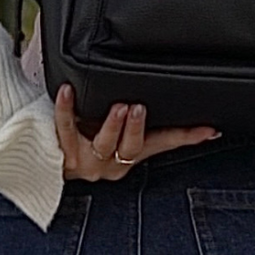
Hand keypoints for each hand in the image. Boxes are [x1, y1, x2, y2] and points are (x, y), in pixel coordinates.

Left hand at [54, 84, 219, 180]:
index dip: (187, 136)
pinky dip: (66, 109)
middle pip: (132, 147)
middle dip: (138, 127)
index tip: (208, 129)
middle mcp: (112, 162)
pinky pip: (65, 128)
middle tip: (140, 107)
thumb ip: (133, 118)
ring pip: (104, 143)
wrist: (46, 162)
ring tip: (118, 107)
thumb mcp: (114, 131)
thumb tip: (157, 93)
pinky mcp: (64, 155)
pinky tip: (67, 91)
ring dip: (112, 124)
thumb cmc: (83, 138)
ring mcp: (88, 161)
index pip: (163, 143)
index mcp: (129, 155)